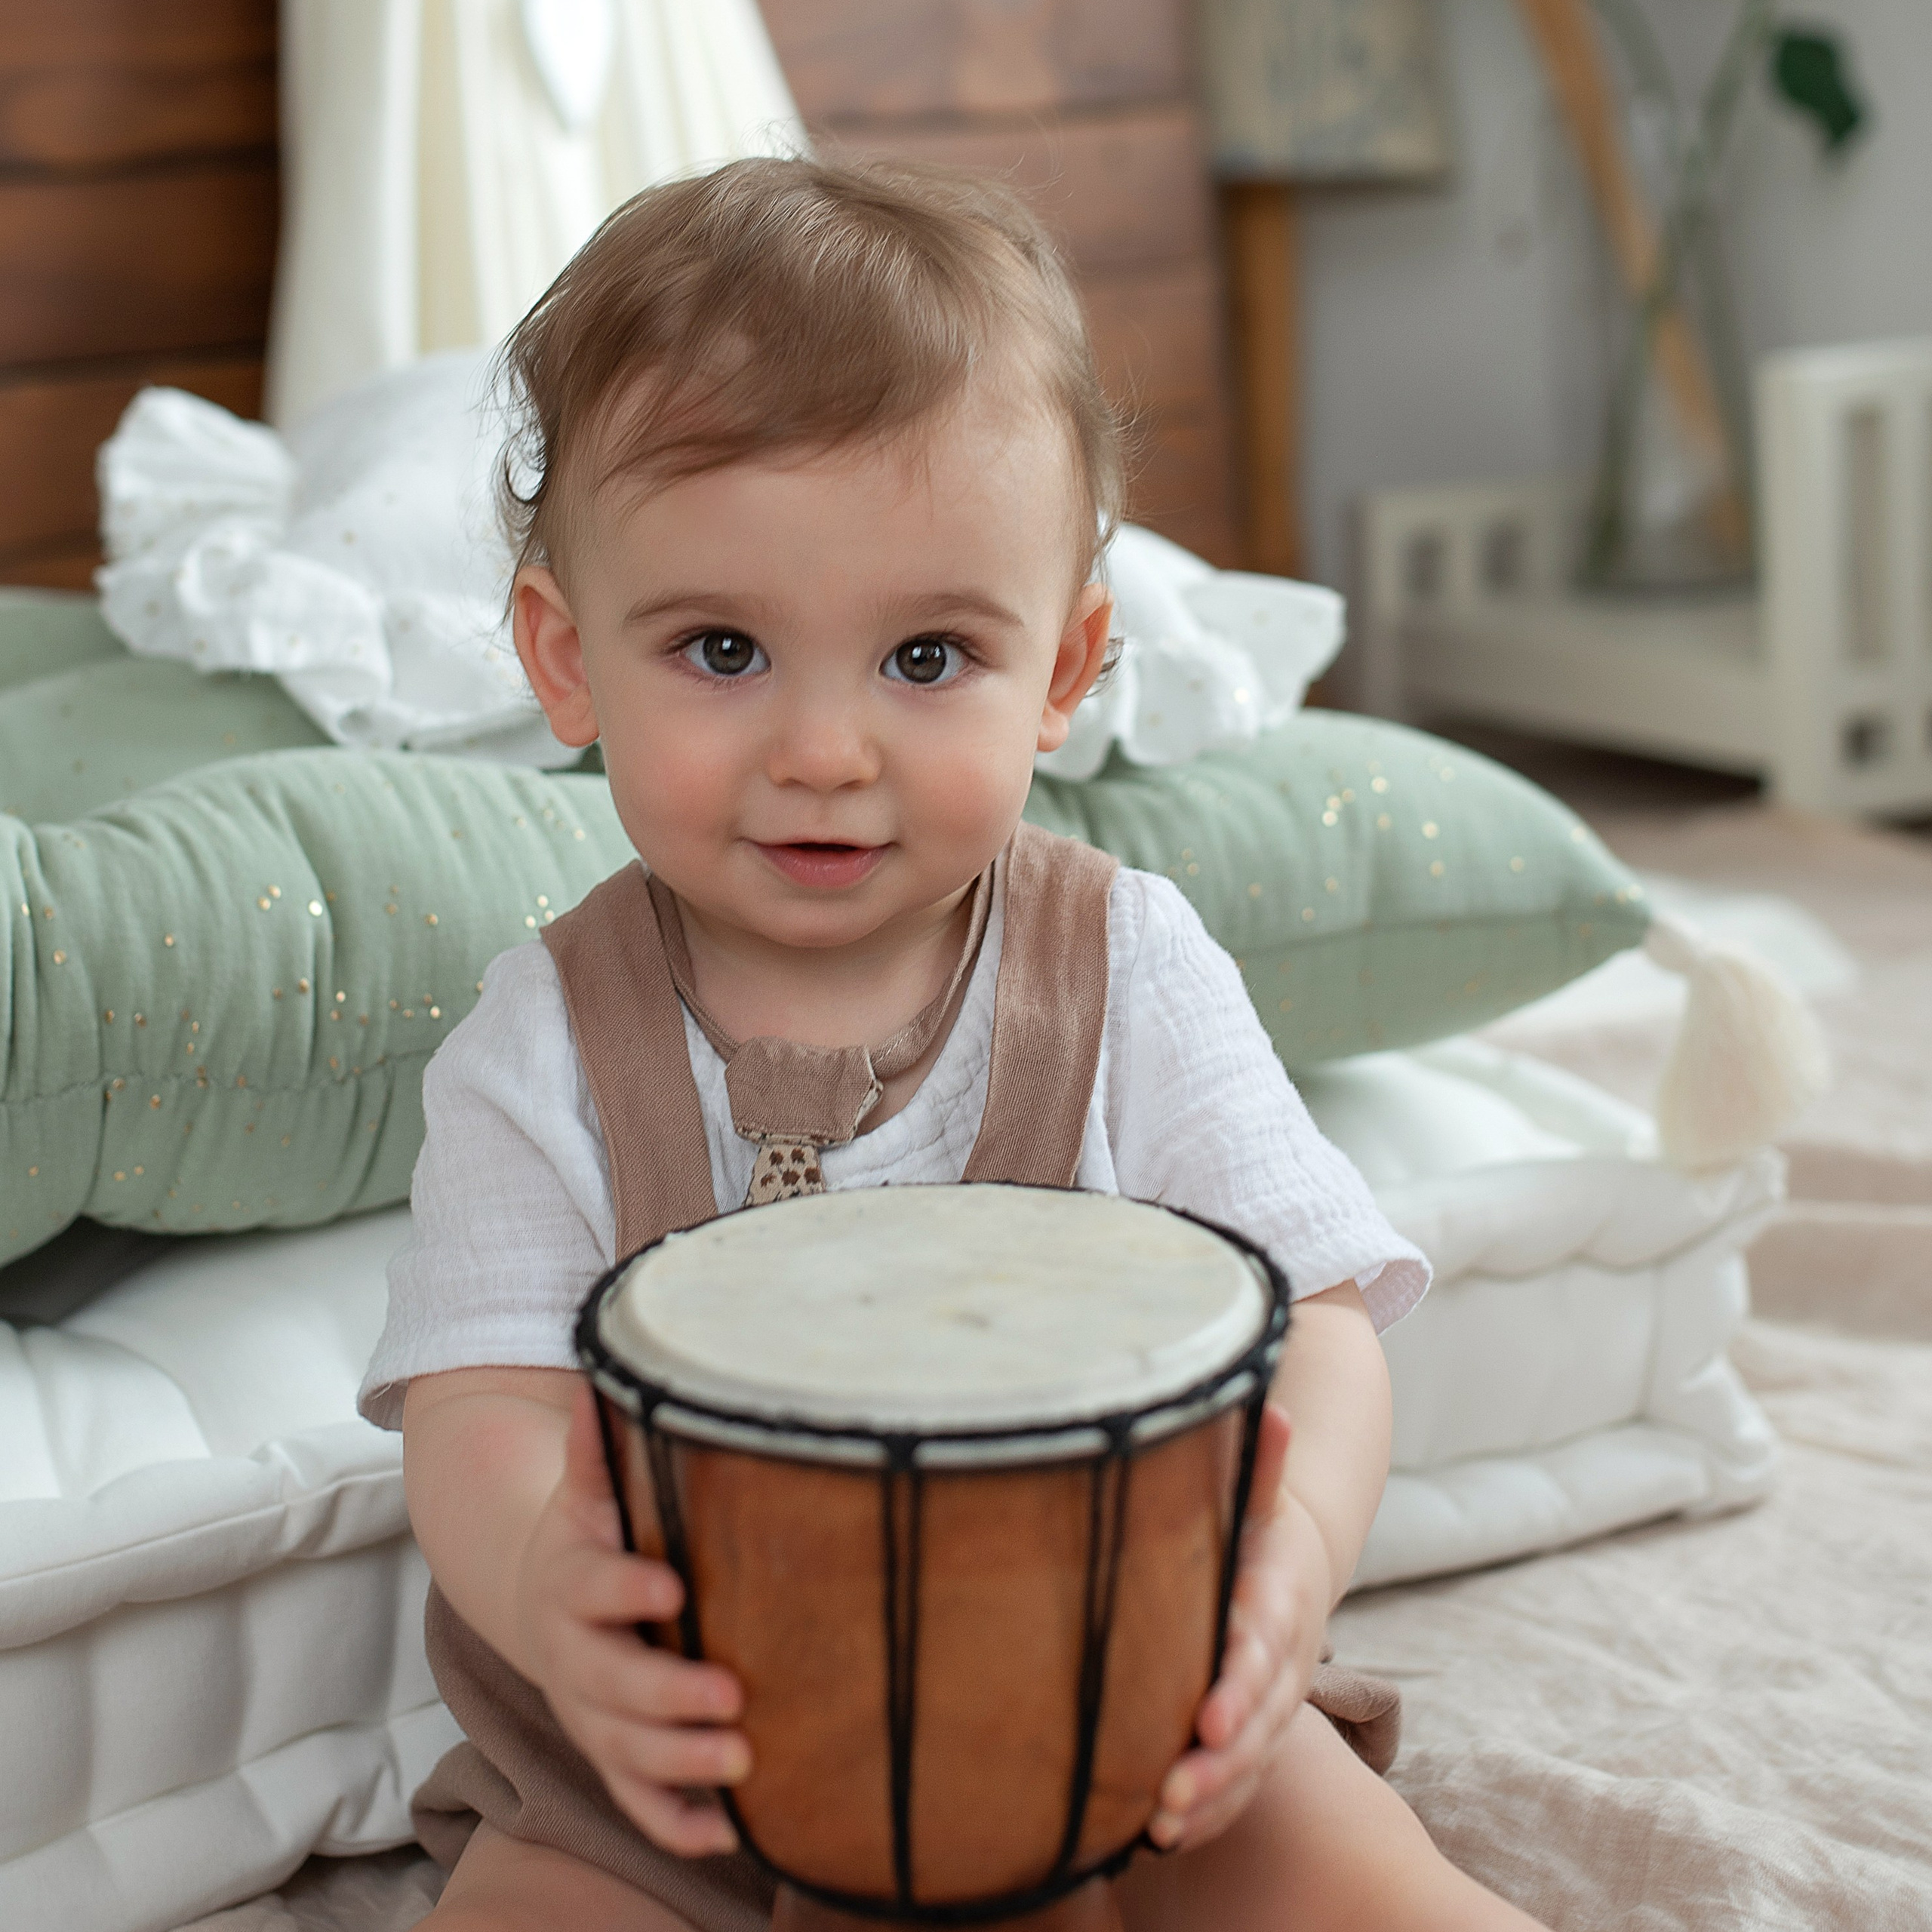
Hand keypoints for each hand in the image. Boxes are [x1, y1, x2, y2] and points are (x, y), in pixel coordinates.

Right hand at [514, 1382, 749, 1854]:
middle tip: (730, 1696)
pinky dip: (676, 1824)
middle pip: (611, 1686)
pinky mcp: (615, 1758)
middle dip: (668, 1695)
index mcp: (569, 1585)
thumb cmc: (592, 1539)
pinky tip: (727, 1836)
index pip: (592, 1589)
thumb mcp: (588, 1492)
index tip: (673, 1586)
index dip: (626, 1590)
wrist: (546, 1605)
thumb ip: (598, 1448)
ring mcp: (594, 1717)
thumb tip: (605, 1370)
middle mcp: (576, 1660)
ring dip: (681, 1765)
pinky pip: (639, 1802)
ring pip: (627, 1753)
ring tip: (744, 1764)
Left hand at [1147, 1401, 1329, 1851]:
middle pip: (1258, 1725)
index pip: (1261, 1652)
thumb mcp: (1259, 1497)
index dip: (1238, 1687)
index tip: (1205, 1717)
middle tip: (1170, 1793)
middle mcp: (1282, 1665)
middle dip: (1218, 1764)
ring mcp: (1272, 1708)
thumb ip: (1259, 1463)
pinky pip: (1241, 1786)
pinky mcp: (1254, 1736)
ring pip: (1250, 1764)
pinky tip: (1162, 1837)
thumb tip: (1266, 1404)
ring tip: (1159, 1826)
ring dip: (1210, 1799)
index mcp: (1278, 1605)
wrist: (1293, 1570)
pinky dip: (1211, 1814)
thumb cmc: (1255, 1530)